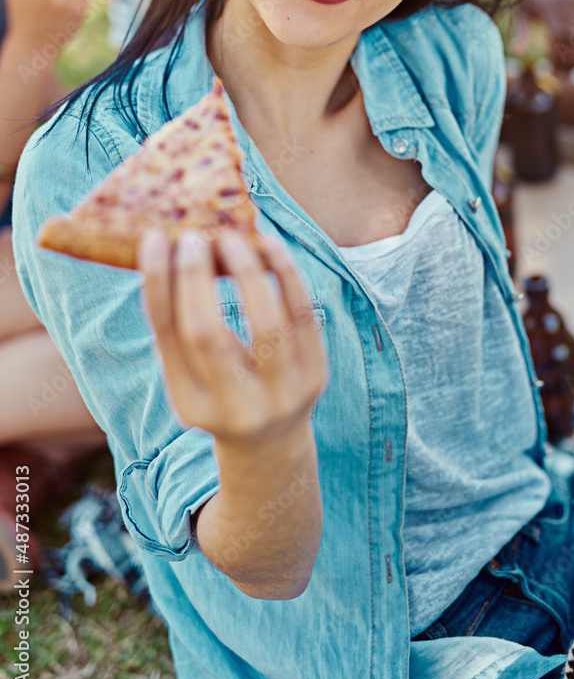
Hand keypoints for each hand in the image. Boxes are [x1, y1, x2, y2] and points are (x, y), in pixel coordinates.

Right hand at [139, 230, 328, 448]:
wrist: (273, 441)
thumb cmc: (221, 390)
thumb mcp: (191, 376)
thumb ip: (178, 327)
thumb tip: (167, 251)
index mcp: (190, 406)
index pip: (168, 335)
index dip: (158, 282)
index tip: (153, 240)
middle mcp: (235, 407)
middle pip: (207, 333)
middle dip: (195, 276)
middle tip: (192, 237)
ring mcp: (281, 394)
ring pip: (265, 323)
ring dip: (245, 271)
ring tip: (231, 239)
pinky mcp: (315, 376)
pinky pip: (302, 315)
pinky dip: (284, 274)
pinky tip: (269, 247)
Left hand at [514, 0, 573, 72]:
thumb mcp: (521, 11)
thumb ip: (521, 32)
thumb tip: (515, 53)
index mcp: (550, 5)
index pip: (560, 35)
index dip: (558, 53)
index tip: (551, 66)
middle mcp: (569, 3)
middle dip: (572, 58)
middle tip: (563, 71)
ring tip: (572, 66)